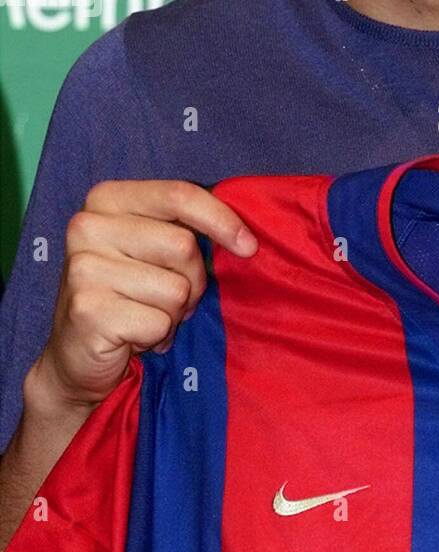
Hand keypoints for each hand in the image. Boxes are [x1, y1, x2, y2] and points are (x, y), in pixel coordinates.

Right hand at [28, 180, 257, 412]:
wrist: (76, 355)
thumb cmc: (127, 295)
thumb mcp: (151, 248)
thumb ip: (184, 228)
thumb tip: (246, 238)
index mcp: (107, 199)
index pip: (179, 195)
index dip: (222, 220)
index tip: (249, 247)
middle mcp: (88, 226)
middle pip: (183, 245)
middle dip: (192, 281)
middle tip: (169, 299)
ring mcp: (83, 268)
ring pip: (176, 289)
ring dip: (173, 313)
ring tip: (146, 315)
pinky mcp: (87, 309)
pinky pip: (159, 322)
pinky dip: (157, 336)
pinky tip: (133, 336)